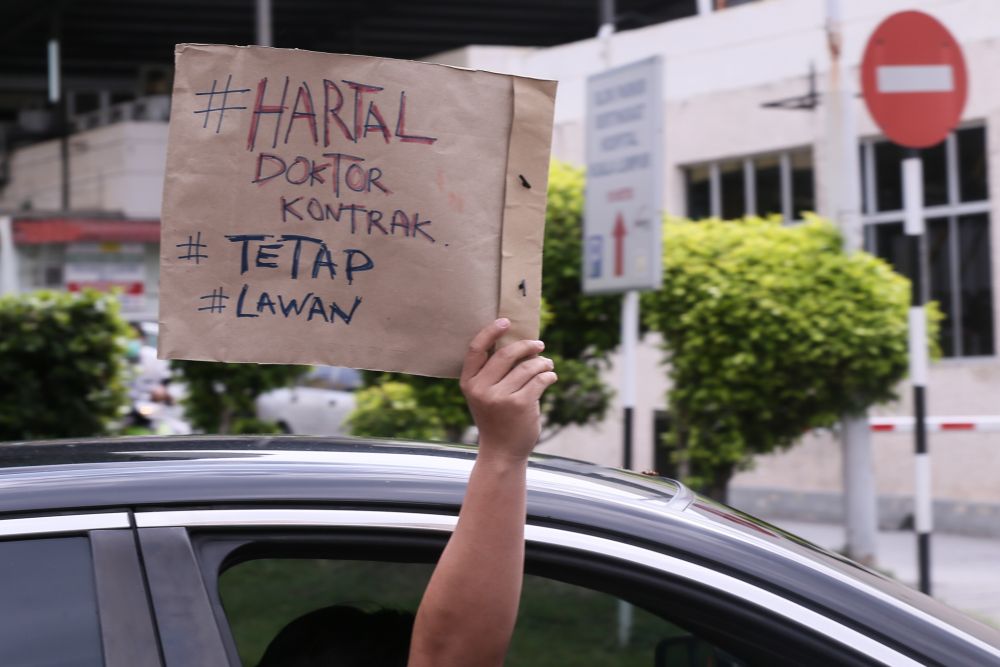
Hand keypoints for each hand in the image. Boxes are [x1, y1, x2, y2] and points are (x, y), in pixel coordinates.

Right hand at [459, 318, 557, 461]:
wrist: (501, 452)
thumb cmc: (496, 419)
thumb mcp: (485, 395)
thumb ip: (493, 373)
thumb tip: (519, 343)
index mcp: (469, 383)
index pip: (476, 349)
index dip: (491, 332)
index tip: (506, 322)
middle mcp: (481, 389)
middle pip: (506, 354)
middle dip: (527, 346)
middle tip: (539, 345)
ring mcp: (500, 397)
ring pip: (527, 367)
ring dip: (542, 363)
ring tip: (547, 365)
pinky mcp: (520, 404)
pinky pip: (539, 380)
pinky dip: (548, 376)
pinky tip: (550, 377)